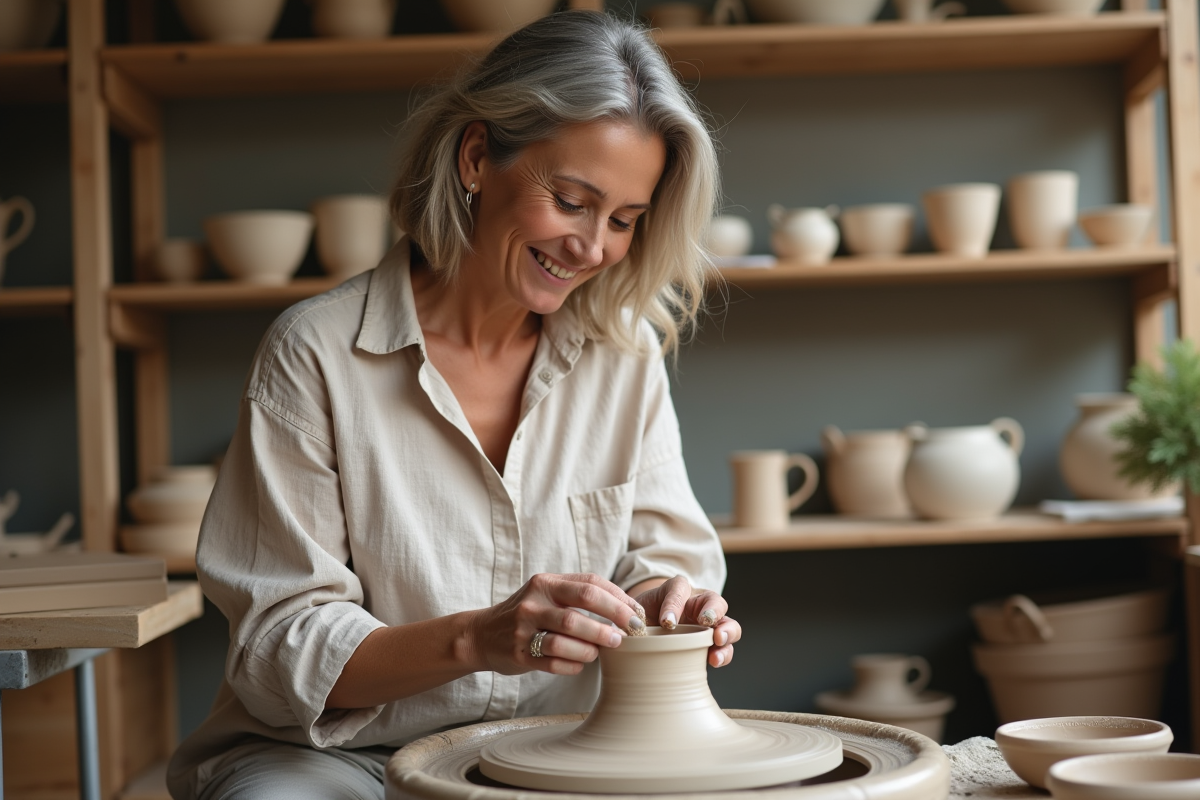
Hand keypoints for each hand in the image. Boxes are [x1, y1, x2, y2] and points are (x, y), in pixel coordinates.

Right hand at [466, 573, 644, 676]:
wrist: (481, 635)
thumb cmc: (527, 614)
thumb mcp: (546, 593)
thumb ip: (577, 594)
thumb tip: (625, 608)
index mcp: (545, 583)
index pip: (590, 585)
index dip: (618, 599)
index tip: (636, 613)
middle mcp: (533, 602)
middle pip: (580, 610)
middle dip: (610, 622)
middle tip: (629, 634)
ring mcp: (524, 629)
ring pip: (567, 638)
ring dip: (592, 647)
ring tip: (601, 650)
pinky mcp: (520, 654)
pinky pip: (555, 662)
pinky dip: (574, 665)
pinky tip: (580, 664)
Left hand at [633, 576, 740, 667]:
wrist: (647, 629)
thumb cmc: (640, 617)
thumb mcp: (632, 612)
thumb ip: (626, 619)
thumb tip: (617, 633)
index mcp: (676, 590)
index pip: (678, 589)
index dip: (674, 604)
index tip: (666, 623)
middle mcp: (697, 603)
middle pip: (714, 600)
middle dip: (713, 611)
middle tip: (706, 623)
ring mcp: (708, 624)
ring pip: (727, 622)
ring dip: (726, 632)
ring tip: (717, 643)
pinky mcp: (712, 642)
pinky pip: (725, 647)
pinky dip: (723, 653)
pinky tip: (714, 660)